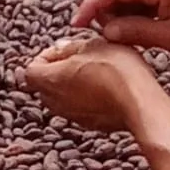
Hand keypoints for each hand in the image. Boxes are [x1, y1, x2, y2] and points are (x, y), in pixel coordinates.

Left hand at [24, 35, 162, 131]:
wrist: (139, 101)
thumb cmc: (116, 70)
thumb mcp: (92, 44)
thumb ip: (70, 47)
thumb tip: (61, 49)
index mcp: (50, 80)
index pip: (30, 69)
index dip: (44, 56)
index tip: (62, 49)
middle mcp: (56, 102)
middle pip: (44, 85)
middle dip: (57, 70)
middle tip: (78, 58)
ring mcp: (72, 116)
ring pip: (62, 98)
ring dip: (72, 84)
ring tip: (94, 71)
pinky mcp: (89, 124)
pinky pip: (79, 108)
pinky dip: (86, 97)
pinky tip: (105, 87)